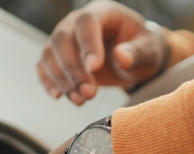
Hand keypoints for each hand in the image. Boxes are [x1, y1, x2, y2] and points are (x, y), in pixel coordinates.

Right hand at [38, 0, 168, 104]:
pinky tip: (59, 96)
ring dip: (62, 80)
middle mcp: (78, 21)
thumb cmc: (144, 49)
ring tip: (80, 100)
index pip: (87, 22)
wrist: (136, 56)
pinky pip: (45, 65)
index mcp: (103, 12)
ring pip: (50, 54)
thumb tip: (121, 57)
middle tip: (89, 93)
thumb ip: (137, 53)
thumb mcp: (149, 50)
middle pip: (63, 39)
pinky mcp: (59, 56)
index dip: (88, 44)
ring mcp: (66, 38)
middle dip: (73, 69)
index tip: (94, 68)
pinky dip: (49, 81)